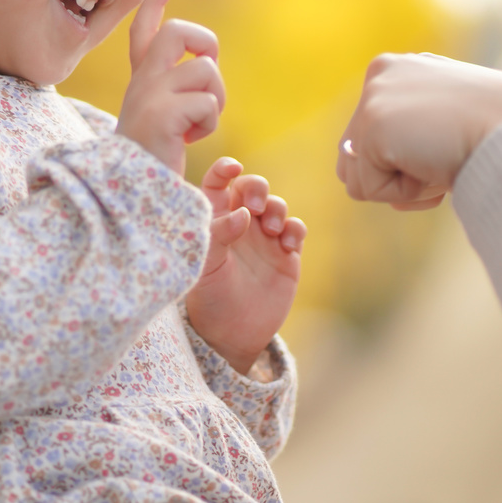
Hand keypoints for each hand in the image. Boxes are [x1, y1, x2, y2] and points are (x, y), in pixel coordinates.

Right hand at [116, 0, 223, 174]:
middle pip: (177, 32)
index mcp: (141, 84)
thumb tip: (203, 65)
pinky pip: (206, 100)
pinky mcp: (161, 115)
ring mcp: (149, 96)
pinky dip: (209, 120)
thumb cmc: (151, 166)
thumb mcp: (160, 122)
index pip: (145, 31)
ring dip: (216, 96)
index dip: (157, 2)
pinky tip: (191, 139)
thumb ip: (175, 95)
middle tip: (208, 71)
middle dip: (206, 43)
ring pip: (203, 68)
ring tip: (200, 123)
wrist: (129, 198)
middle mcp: (141, 84)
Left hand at [185, 157, 303, 375]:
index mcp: (213, 220)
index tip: (233, 167)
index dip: (224, 169)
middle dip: (257, 188)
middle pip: (252, 188)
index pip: (216, 183)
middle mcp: (238, 223)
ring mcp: (263, 237)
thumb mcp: (205, 268)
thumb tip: (242, 214)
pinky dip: (295, 230)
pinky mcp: (285, 254)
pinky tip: (287, 245)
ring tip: (272, 230)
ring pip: (276, 205)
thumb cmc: (210, 298)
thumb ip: (218, 236)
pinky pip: (296, 228)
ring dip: (277, 209)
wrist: (233, 334)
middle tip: (256, 205)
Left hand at [337, 53, 501, 209]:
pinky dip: (405, 192)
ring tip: (439, 159)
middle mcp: (380, 75)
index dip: (406, 163)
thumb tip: (362, 187)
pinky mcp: (372, 124)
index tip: (448, 147)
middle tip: (444, 157)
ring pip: (357, 176)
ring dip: (401, 185)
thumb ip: (407, 144)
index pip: (373, 137)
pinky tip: (436, 163)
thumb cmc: (498, 135)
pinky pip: (368, 190)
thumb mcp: (447, 129)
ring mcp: (373, 96)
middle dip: (398, 175)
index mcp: (400, 70)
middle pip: (356, 158)